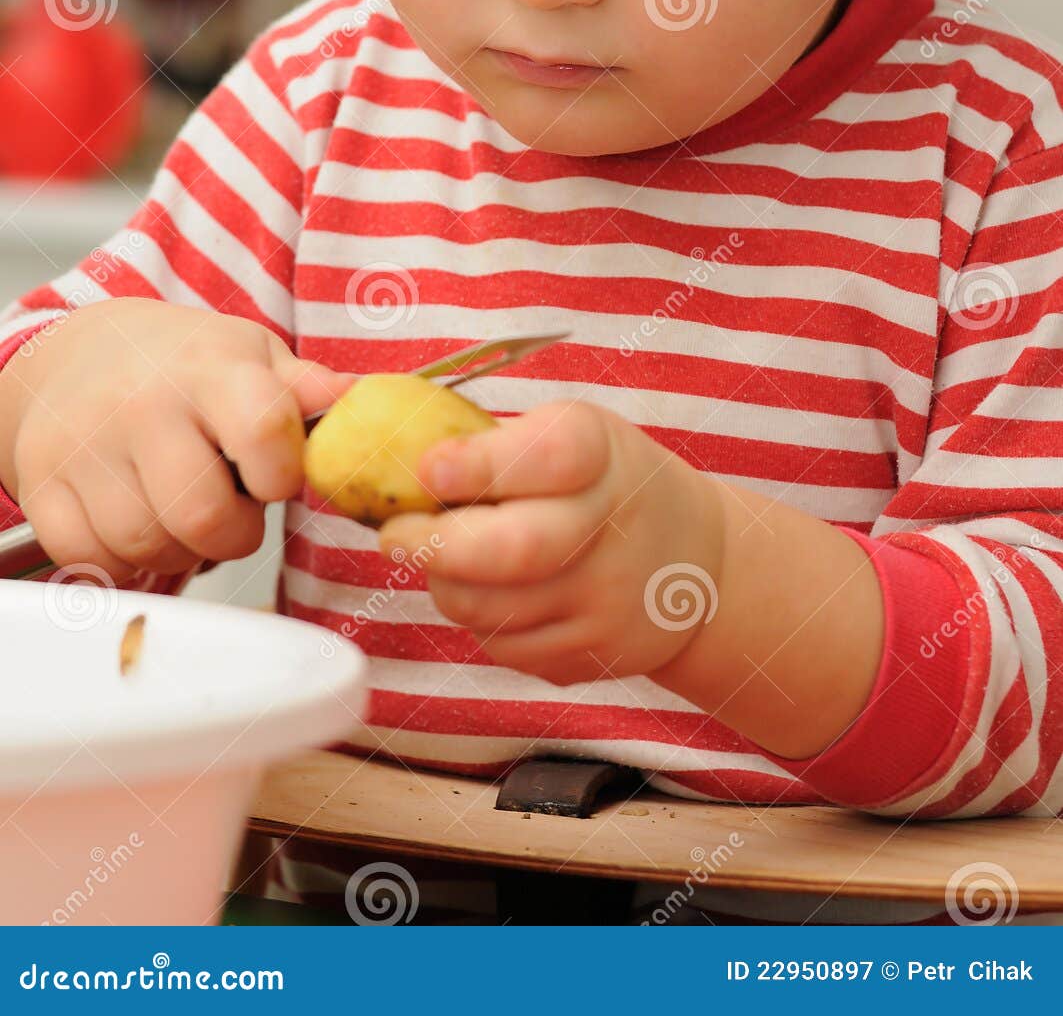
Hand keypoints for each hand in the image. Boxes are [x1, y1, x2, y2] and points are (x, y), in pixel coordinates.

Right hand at [0, 298, 356, 583]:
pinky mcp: (43, 485)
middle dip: (234, 532)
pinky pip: (94, 561)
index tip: (274, 476)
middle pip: (204, 516)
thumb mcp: (252, 356)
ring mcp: (85, 446)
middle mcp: (142, 403)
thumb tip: (362, 400)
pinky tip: (137, 522)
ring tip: (182, 509)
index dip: (281, 476)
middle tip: (230, 506)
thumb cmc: (183, 363)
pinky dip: (123, 562)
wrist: (78, 352)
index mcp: (210, 368)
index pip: (264, 434)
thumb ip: (308, 388)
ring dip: (179, 550)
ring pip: (148, 547)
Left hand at [378, 398, 723, 684]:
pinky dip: (478, 617)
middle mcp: (611, 526)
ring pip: (491, 607)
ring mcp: (605, 600)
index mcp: (601, 454)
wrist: (693, 566)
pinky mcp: (590, 655)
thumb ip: (492, 442)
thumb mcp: (572, 433)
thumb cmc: (604, 483)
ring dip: (446, 583)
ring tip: (443, 557)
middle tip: (393, 535)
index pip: (548, 456)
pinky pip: (503, 644)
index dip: (481, 465)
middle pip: (514, 549)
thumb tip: (383, 450)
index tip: (427, 467)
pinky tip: (490, 590)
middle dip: (435, 544)